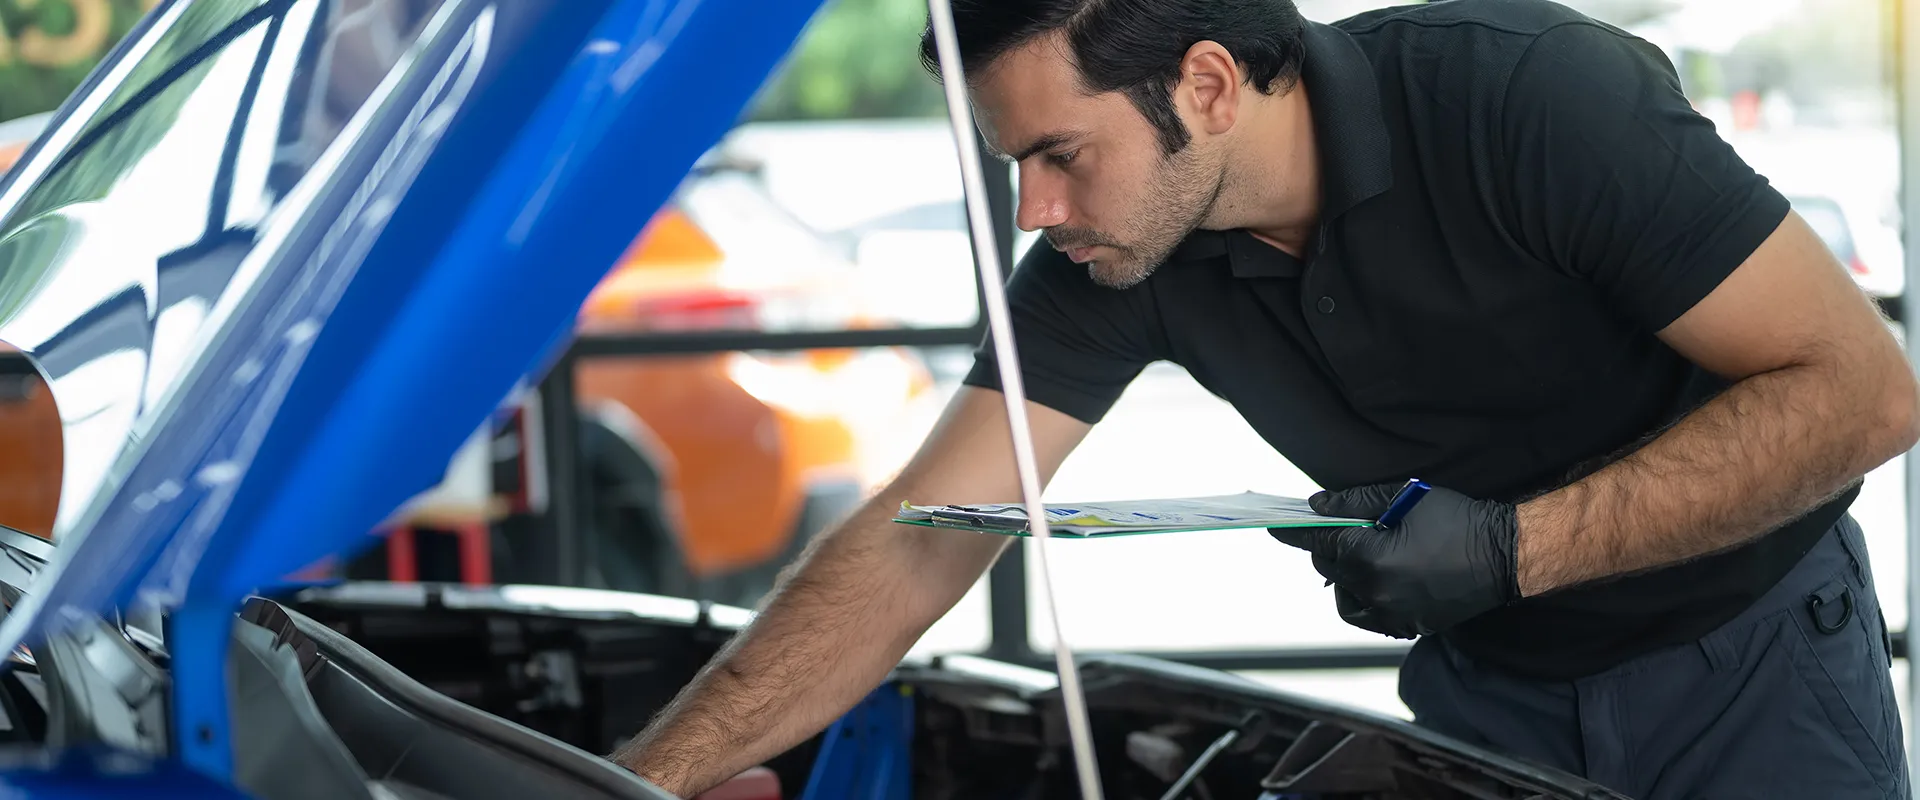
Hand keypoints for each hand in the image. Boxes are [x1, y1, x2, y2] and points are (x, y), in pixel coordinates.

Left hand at [1271, 484, 1519, 638]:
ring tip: (1362, 555)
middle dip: (1329, 548)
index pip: (1320, 543)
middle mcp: (1376, 593)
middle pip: (1329, 569)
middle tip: (1342, 530)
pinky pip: (1369, 616)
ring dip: (1343, 577)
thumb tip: (1317, 507)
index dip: (1297, 531)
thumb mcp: (1403, 498)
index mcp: (1370, 559)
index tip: (1277, 526)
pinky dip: (1363, 599)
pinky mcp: (1408, 625)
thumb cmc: (1458, 520)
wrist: (1505, 556)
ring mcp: (1392, 614)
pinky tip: (1377, 580)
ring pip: (1345, 597)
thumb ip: (1354, 503)